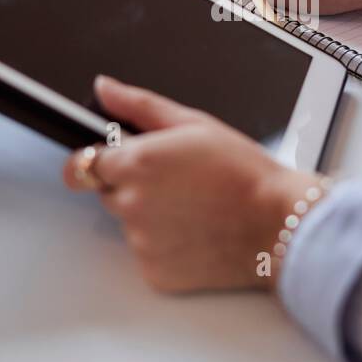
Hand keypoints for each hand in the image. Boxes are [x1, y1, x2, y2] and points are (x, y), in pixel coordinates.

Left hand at [62, 75, 322, 293]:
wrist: (278, 224)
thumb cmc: (244, 173)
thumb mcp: (194, 124)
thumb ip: (139, 106)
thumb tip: (105, 89)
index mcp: (136, 162)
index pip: (83, 163)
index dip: (102, 160)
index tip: (116, 163)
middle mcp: (131, 204)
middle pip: (107, 193)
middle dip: (132, 187)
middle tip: (177, 184)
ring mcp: (141, 242)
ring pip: (129, 225)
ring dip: (150, 218)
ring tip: (194, 209)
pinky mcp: (154, 272)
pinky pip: (147, 255)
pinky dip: (165, 246)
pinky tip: (196, 233)